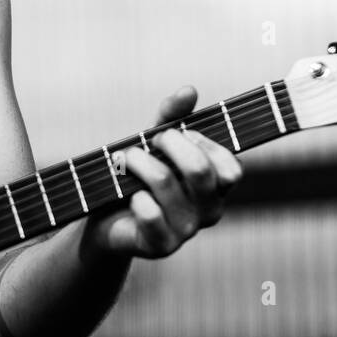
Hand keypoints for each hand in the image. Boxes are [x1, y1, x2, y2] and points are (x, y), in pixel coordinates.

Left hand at [84, 86, 243, 258]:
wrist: (105, 219)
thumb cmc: (138, 175)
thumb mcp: (154, 141)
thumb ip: (172, 116)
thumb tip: (189, 90)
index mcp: (216, 187)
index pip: (231, 169)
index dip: (206, 145)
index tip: (181, 132)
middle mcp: (208, 211)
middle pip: (200, 171)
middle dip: (170, 144)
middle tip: (151, 139)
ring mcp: (186, 231)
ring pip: (166, 183)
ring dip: (140, 161)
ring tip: (124, 156)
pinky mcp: (160, 246)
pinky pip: (150, 214)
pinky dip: (135, 197)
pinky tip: (128, 195)